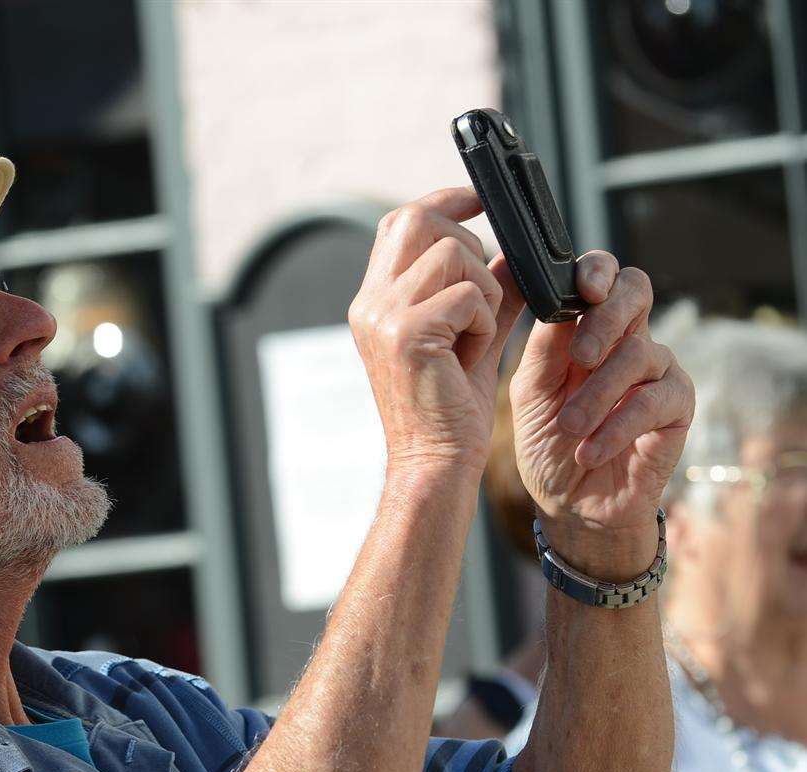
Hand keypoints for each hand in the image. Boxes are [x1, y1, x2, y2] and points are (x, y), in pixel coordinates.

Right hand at [348, 187, 513, 471]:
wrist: (435, 462)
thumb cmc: (450, 408)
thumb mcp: (471, 337)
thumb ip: (486, 292)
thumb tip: (510, 251)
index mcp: (374, 301)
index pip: (399, 222)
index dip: (442, 200)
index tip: (479, 199)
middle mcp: (369, 303)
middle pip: (419, 219)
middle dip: (467, 241)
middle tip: (482, 290)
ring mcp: (382, 316)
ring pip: (452, 253)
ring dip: (482, 291)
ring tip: (474, 336)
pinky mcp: (406, 333)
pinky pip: (466, 293)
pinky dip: (484, 320)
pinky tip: (471, 354)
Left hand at [509, 252, 694, 574]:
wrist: (569, 504)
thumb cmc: (548, 444)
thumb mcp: (530, 394)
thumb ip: (543, 350)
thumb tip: (551, 301)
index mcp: (590, 329)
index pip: (605, 278)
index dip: (598, 271)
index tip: (583, 289)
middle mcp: (628, 341)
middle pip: (637, 292)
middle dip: (607, 318)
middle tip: (580, 357)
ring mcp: (657, 372)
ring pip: (640, 353)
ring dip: (598, 394)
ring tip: (569, 428)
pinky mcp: (678, 410)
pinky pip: (654, 401)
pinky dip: (616, 427)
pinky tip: (589, 452)